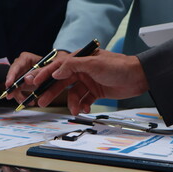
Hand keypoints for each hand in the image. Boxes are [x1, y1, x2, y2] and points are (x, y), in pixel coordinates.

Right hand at [5, 51, 68, 104]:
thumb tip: (27, 80)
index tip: (9, 84)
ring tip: (24, 102)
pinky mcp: (21, 84)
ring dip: (18, 96)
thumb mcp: (48, 68)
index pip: (16, 66)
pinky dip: (23, 98)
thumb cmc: (51, 66)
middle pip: (12, 77)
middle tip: (10, 96)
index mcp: (25, 58)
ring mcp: (20, 75)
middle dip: (11, 88)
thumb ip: (38, 72)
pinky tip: (30, 102)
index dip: (11, 75)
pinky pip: (19, 92)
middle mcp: (20, 66)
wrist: (54, 71)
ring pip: (14, 86)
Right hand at [32, 49, 147, 114]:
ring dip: (72, 102)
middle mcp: (81, 70)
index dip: (44, 74)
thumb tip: (56, 72)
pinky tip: (85, 109)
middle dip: (51, 92)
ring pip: (72, 93)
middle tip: (41, 101)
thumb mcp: (94, 64)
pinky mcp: (94, 92)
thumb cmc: (119, 67)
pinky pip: (83, 100)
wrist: (138, 78)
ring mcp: (87, 81)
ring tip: (74, 110)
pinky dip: (82, 105)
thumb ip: (73, 66)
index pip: (57, 67)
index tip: (33, 82)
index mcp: (79, 59)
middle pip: (61, 82)